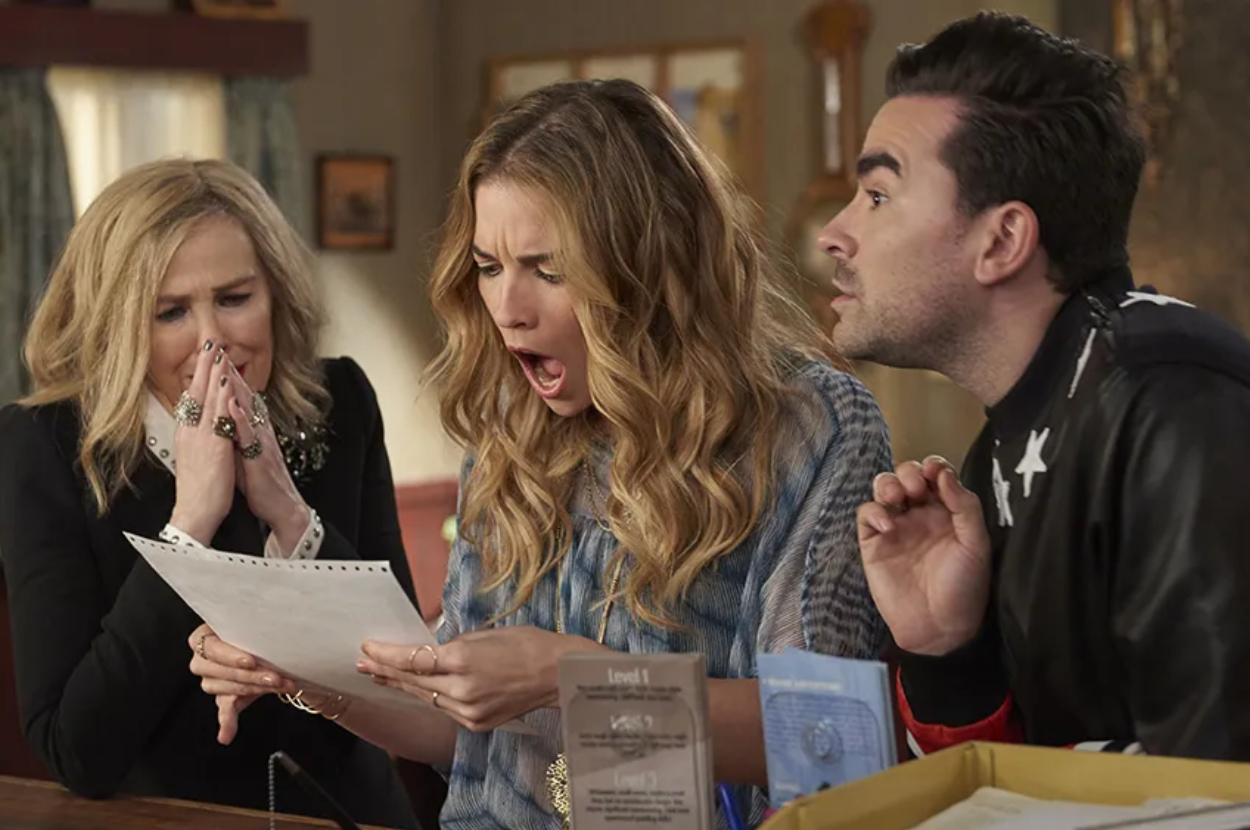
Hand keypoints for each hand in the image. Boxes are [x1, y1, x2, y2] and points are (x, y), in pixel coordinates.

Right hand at [170, 343, 236, 543]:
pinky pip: (218, 416)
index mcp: (187, 434)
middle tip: (210, 342)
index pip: (192, 399)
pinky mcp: (213, 447)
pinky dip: (222, 398)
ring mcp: (200, 437)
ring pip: (206, 398)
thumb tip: (202, 425)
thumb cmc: (199, 489)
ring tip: (219, 352)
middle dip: (204, 366)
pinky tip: (227, 383)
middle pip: (196, 391)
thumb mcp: (197, 457)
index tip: (205, 357)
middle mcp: (190, 432)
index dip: (199, 376)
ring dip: (213, 373)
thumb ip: (200, 438)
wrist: (195, 513)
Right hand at [188, 623, 295, 743]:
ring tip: (280, 686)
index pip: (212, 648)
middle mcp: (203, 658)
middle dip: (251, 675)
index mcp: (206, 635)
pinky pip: (224, 711)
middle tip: (274, 677)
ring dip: (254, 689)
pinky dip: (227, 723)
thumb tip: (269, 625)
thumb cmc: (261, 631)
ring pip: (227, 688)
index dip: (231, 656)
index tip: (251, 661)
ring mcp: (212, 679)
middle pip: (220, 671)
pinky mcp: (224, 697)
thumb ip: (254, 628)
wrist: (272, 646)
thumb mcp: (256, 626)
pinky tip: (227, 735)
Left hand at [225, 363, 309, 553]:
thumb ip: (235, 435)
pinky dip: (241, 419)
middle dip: (230, 372)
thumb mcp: (244, 453)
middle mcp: (259, 432)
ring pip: (248, 411)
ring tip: (224, 366)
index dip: (227, 377)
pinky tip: (233, 405)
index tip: (214, 357)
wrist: (282, 508)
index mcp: (253, 431)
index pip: (240, 398)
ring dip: (237, 388)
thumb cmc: (261, 484)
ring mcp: (261, 443)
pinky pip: (250, 436)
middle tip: (218, 349)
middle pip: (244, 396)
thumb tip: (222, 420)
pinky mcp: (260, 458)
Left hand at [357, 627, 606, 730]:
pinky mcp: (475, 723)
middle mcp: (462, 689)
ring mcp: (468, 710)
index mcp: (462, 659)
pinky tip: (417, 690)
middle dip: (385, 671)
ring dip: (402, 686)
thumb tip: (426, 649)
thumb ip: (451, 645)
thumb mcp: (484, 634)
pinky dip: (430, 697)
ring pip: (425, 697)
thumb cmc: (526, 644)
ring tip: (381, 677)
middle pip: (412, 681)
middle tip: (363, 664)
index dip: (385, 655)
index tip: (367, 648)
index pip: (412, 659)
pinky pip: (445, 709)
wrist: (557, 673)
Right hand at [857, 457, 991, 655]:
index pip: (937, 476)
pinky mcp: (874, 543)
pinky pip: (867, 515)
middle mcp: (920, 514)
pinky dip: (874, 512)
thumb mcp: (976, 544)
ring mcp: (895, 527)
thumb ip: (964, 506)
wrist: (939, 627)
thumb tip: (942, 473)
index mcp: (947, 512)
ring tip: (899, 497)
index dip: (934, 467)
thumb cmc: (964, 587)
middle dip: (909, 473)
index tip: (935, 471)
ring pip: (883, 488)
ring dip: (889, 483)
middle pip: (907, 475)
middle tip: (916, 489)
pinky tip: (889, 524)